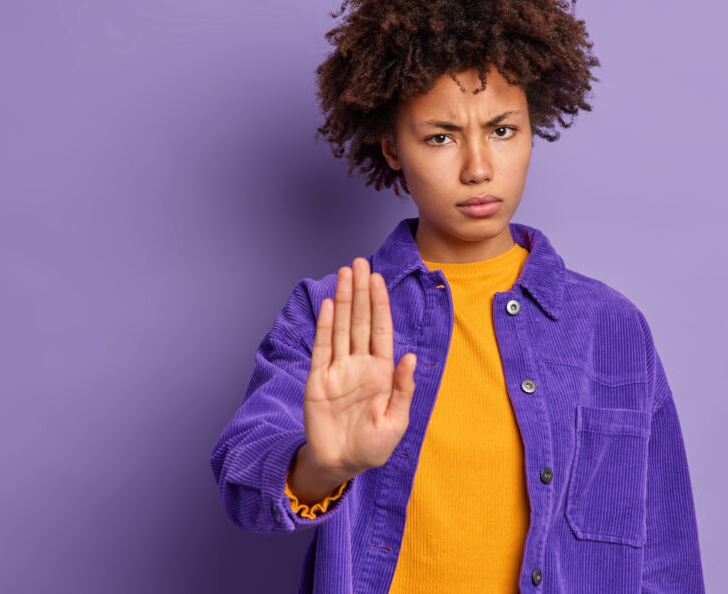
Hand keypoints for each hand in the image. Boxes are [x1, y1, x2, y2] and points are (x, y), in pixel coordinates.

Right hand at [300, 256, 416, 480]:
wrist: (342, 465)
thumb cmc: (373, 446)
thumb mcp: (397, 421)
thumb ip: (403, 388)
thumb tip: (410, 357)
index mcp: (382, 371)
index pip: (380, 329)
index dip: (379, 304)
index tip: (378, 278)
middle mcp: (359, 364)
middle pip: (359, 320)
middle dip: (360, 291)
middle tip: (359, 263)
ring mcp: (337, 370)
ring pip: (341, 327)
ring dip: (342, 300)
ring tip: (344, 273)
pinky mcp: (318, 381)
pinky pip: (322, 349)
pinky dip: (324, 327)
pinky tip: (328, 306)